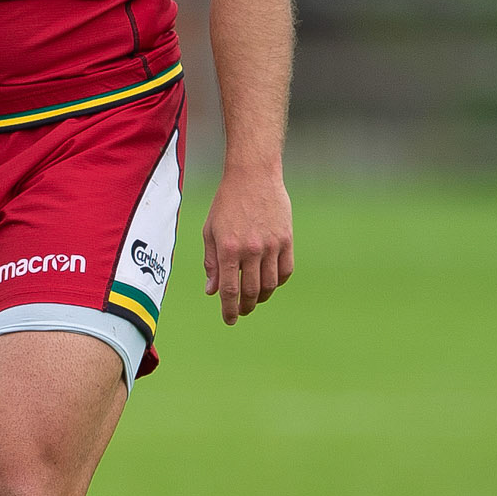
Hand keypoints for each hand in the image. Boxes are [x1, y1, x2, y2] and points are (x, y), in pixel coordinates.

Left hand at [203, 169, 293, 325]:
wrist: (253, 175)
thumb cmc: (226, 202)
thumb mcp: (210, 231)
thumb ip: (211, 263)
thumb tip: (212, 291)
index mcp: (228, 249)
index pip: (229, 290)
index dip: (229, 310)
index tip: (229, 320)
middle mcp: (251, 250)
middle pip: (252, 291)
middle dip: (246, 306)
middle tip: (242, 311)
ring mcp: (271, 245)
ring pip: (270, 285)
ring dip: (262, 297)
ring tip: (256, 298)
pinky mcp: (286, 239)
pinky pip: (285, 270)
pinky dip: (278, 282)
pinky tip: (270, 282)